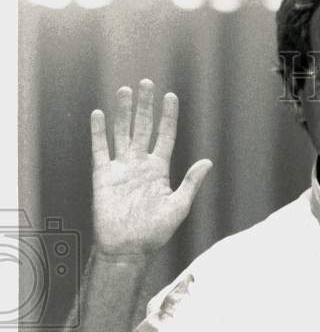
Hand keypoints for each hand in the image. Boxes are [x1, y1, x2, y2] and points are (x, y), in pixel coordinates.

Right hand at [90, 79, 212, 260]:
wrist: (128, 248)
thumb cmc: (155, 232)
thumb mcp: (179, 206)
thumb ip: (191, 182)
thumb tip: (208, 162)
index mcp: (159, 170)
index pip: (165, 136)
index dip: (168, 117)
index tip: (171, 97)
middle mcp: (140, 165)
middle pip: (143, 128)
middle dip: (146, 106)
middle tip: (147, 83)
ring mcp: (121, 168)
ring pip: (122, 132)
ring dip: (123, 112)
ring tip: (125, 90)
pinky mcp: (103, 176)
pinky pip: (100, 149)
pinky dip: (98, 132)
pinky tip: (99, 114)